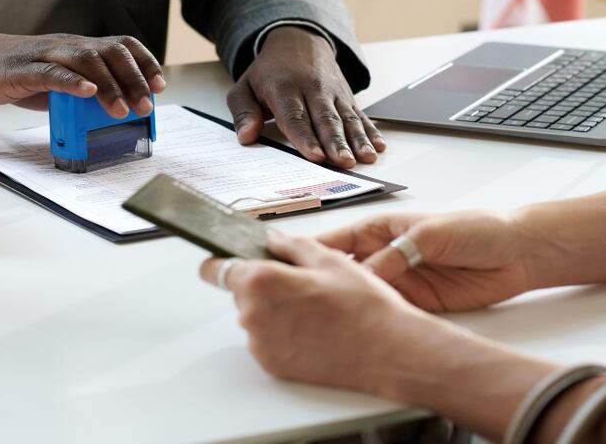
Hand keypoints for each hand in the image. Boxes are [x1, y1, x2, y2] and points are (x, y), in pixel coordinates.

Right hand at [0, 29, 165, 115]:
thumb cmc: (20, 72)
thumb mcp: (60, 81)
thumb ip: (84, 92)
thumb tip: (116, 112)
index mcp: (80, 47)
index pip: (121, 45)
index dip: (144, 62)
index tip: (159, 85)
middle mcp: (68, 46)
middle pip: (110, 52)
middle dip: (133, 79)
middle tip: (145, 105)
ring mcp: (46, 55)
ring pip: (86, 61)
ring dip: (109, 85)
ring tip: (122, 108)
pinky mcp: (24, 70)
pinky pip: (52, 72)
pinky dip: (73, 82)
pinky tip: (88, 92)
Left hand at [199, 232, 460, 401]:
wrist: (389, 351)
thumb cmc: (363, 305)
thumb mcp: (328, 259)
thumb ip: (290, 246)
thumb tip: (271, 240)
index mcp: (260, 282)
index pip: (216, 269)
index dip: (222, 261)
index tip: (228, 259)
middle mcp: (252, 316)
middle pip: (241, 293)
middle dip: (263, 285)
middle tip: (303, 284)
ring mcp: (261, 344)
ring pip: (256, 318)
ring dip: (274, 311)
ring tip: (316, 310)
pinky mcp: (273, 366)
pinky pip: (268, 341)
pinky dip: (283, 335)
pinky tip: (315, 331)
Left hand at [227, 26, 384, 167]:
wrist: (298, 40)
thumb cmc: (269, 71)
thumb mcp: (245, 87)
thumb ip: (243, 112)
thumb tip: (245, 137)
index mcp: (284, 88)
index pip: (295, 116)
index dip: (305, 138)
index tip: (315, 157)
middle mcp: (312, 89)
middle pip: (326, 119)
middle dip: (336, 142)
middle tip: (344, 162)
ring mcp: (333, 92)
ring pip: (347, 117)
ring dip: (358, 139)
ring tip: (365, 158)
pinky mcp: (346, 96)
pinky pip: (360, 114)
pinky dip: (371, 130)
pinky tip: (378, 145)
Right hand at [316, 210, 536, 311]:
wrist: (517, 254)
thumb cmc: (477, 228)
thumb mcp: (429, 234)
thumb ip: (396, 254)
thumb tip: (367, 275)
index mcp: (381, 230)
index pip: (336, 241)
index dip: (310, 251)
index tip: (286, 263)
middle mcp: (384, 255)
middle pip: (342, 272)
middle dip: (320, 283)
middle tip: (298, 298)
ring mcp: (399, 281)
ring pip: (361, 295)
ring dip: (345, 304)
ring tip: (321, 317)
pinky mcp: (415, 304)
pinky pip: (386, 311)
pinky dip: (374, 319)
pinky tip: (359, 328)